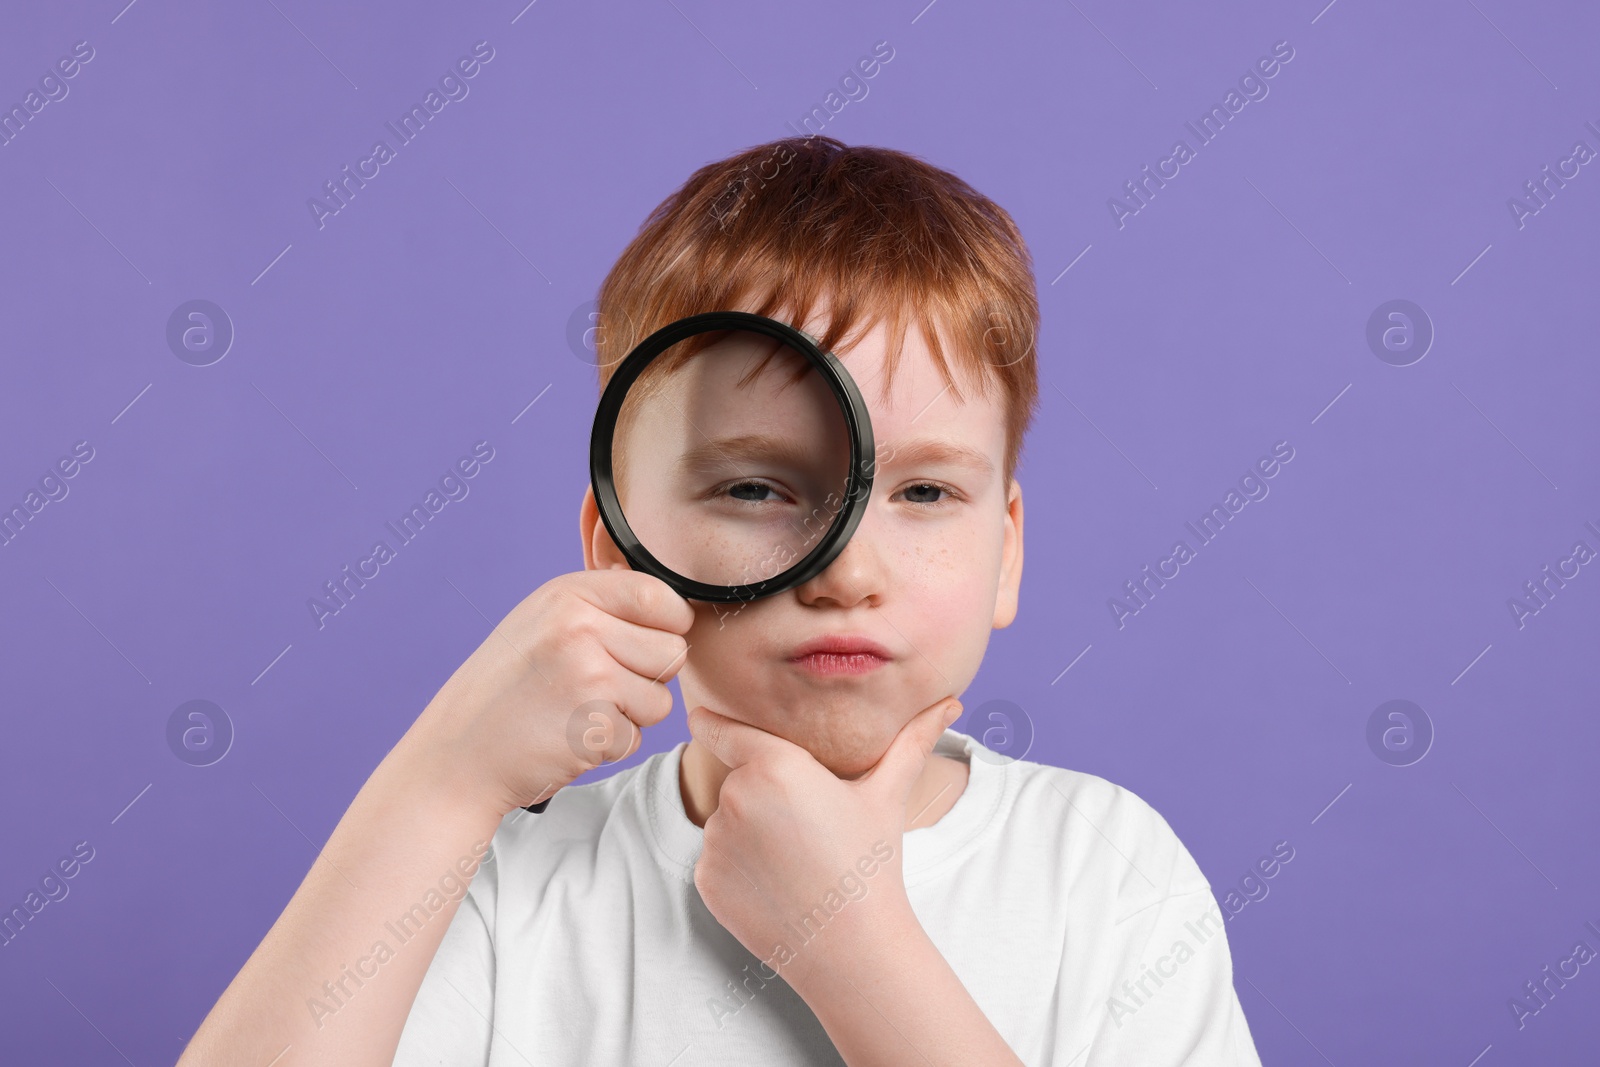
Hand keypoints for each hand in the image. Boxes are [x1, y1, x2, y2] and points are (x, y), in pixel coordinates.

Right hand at [402, 570, 694, 814]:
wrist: (457, 754)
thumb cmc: (507, 689)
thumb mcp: (542, 622)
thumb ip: (601, 607)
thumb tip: (673, 601)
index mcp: (569, 594)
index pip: (660, 596)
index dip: (665, 626)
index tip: (640, 643)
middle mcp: (580, 627)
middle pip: (672, 651)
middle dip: (647, 678)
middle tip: (597, 687)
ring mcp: (587, 676)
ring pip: (661, 701)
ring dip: (629, 716)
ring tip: (577, 711)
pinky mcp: (591, 727)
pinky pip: (636, 739)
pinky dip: (607, 747)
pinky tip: (567, 737)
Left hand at [686, 694, 963, 990]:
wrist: (851, 947)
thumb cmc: (872, 864)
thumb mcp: (887, 796)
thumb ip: (913, 742)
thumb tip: (951, 704)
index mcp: (775, 765)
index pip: (725, 731)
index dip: (711, 722)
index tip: (697, 716)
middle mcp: (735, 796)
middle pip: (740, 782)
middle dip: (764, 797)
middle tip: (807, 831)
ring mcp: (715, 840)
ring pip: (727, 824)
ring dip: (751, 835)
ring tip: (797, 864)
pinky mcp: (704, 879)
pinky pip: (716, 861)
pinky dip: (739, 871)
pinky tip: (777, 888)